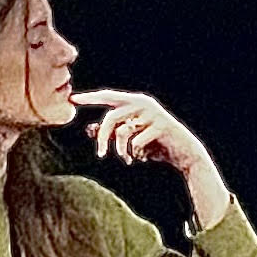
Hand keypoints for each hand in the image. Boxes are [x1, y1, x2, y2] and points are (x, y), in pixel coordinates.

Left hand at [75, 87, 208, 177]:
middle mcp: (143, 103)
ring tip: (126, 160)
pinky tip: (143, 157)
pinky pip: (136, 143)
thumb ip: (112, 132)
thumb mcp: (131, 139)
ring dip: (121, 150)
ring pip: (123, 132)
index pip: (108, 97)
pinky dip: (135, 154)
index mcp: (135, 101)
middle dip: (103, 138)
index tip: (73, 99)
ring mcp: (153, 114)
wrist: (184, 153)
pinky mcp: (161, 126)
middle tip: (101, 155)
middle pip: (111, 117)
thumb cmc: (155, 145)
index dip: (91, 98)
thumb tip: (89, 129)